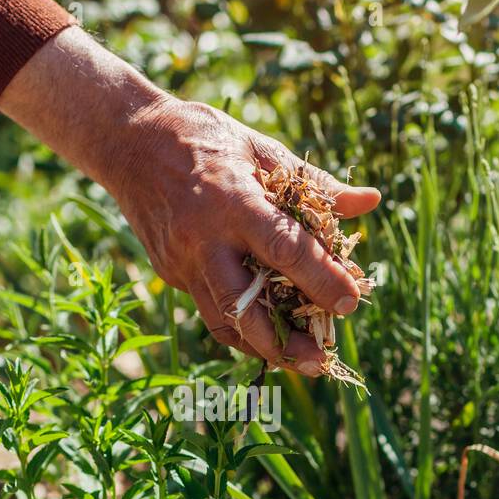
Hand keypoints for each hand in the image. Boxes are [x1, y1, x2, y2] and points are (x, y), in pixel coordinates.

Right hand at [106, 98, 379, 373]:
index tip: (350, 302)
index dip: (321, 280)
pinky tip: (266, 334)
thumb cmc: (204, 137)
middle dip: (284, 341)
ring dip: (260, 347)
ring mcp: (181, 262)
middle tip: (319, 361)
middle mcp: (203, 240)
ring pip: (222, 321)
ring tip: (296, 361)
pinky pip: (208, 308)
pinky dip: (239, 326)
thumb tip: (369, 202)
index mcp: (232, 201)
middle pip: (245, 307)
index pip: (285, 250)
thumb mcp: (260, 148)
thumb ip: (314, 183)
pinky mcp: (169, 274)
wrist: (128, 141)